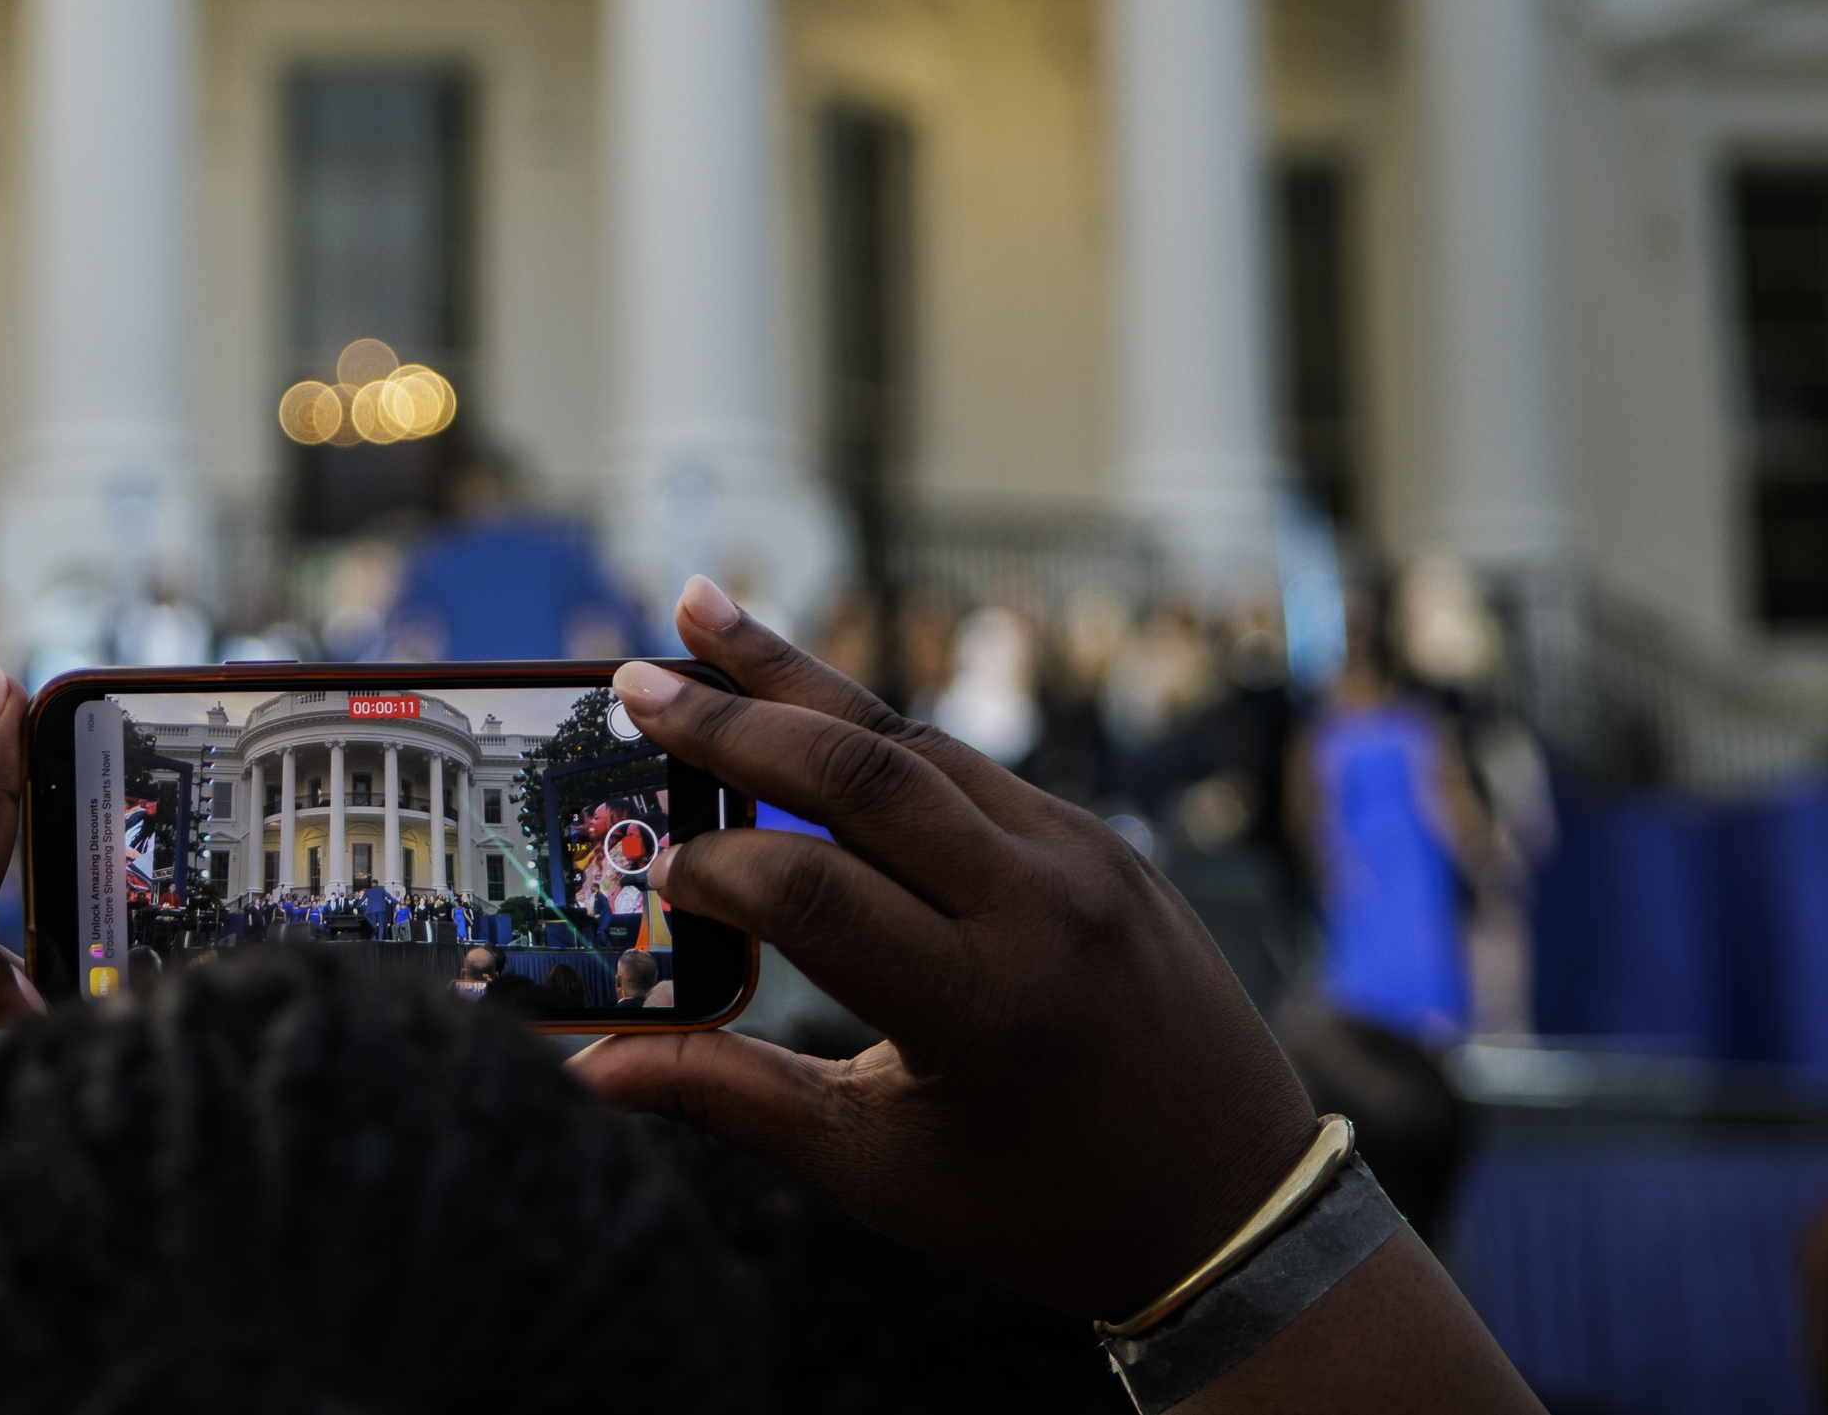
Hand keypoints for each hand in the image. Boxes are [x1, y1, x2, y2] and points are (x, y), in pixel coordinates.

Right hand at [573, 578, 1327, 1320]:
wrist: (1237, 1208)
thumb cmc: (1042, 1211)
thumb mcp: (882, 1174)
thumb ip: (733, 1101)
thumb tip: (589, 1071)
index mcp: (982, 1011)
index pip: (811, 890)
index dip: (712, 869)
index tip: (651, 872)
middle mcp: (1040, 910)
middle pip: (861, 771)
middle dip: (735, 712)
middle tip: (634, 675)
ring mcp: (1084, 859)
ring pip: (918, 741)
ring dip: (803, 682)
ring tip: (703, 616)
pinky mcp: (1102, 841)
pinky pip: (972, 767)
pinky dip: (878, 734)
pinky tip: (805, 703)